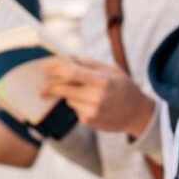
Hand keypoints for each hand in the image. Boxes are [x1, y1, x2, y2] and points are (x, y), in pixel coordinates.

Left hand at [41, 56, 155, 136]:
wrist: (137, 114)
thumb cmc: (124, 87)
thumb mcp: (112, 69)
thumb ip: (89, 63)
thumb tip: (69, 57)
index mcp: (103, 81)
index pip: (73, 73)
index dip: (56, 70)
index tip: (45, 69)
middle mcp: (97, 97)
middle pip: (65, 89)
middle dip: (51, 87)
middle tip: (41, 88)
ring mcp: (93, 111)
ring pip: (69, 100)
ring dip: (69, 94)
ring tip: (86, 93)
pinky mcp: (90, 121)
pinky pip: (75, 109)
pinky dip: (77, 104)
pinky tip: (92, 104)